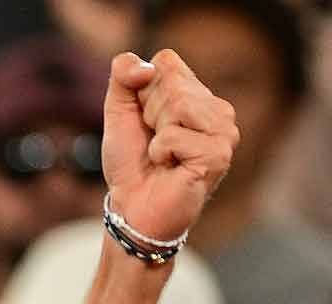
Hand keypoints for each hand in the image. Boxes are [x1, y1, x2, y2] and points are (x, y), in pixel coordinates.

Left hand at [102, 50, 238, 241]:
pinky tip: (170, 167)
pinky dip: (160, 153)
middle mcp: (217, 108)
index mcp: (196, 93)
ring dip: (156, 134)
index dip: (141, 90)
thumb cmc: (131, 161)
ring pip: (179, 106)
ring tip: (163, 154)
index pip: (166, 61)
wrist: (133, 205)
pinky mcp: (219, 154)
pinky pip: (174, 136)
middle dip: (148, 115)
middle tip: (153, 142)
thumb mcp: (118, 111)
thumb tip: (147, 66)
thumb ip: (123, 76)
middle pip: (171, 84)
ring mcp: (224, 131)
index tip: (143, 119)